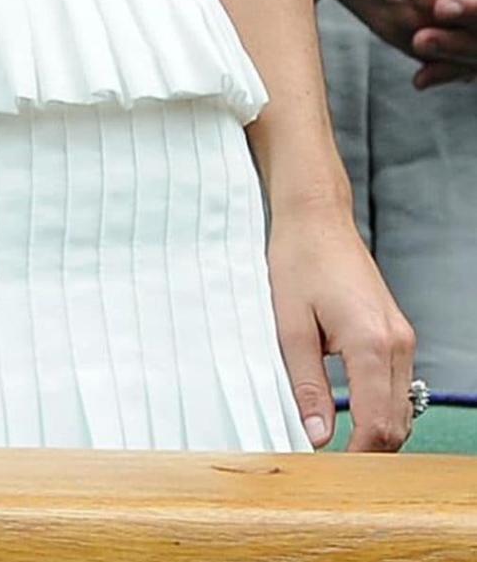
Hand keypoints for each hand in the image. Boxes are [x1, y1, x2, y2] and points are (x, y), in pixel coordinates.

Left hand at [269, 206, 415, 451]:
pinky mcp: (397, 332)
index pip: (377, 425)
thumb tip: (316, 436)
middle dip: (368, 451)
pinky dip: (380, 406)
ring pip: (401, 407)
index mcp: (371, 344)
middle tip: (330, 467)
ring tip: (337, 444)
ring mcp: (402, 337)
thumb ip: (307, 385)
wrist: (316, 217)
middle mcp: (397, 343)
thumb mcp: (290, 326)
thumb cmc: (299, 260)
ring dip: (375, 430)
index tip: (330, 475)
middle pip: (396, 423)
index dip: (357, 458)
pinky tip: (351, 411)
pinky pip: (398, 384)